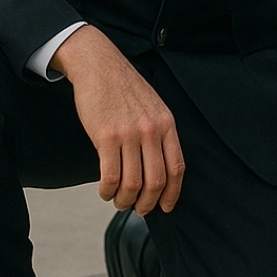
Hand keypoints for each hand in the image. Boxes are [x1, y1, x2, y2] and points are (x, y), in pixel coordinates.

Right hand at [51, 26, 183, 213]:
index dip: (172, 193)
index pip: (176, 168)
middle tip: (138, 210)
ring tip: (118, 201)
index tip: (166, 207)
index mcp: (166, 124)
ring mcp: (129, 134)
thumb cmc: (124, 87)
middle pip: (156, 181)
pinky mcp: (106, 136)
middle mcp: (151, 130)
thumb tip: (158, 167)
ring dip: (125, 200)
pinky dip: (108, 190)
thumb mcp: (153, 106)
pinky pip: (110, 175)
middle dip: (147, 203)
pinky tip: (105, 191)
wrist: (99, 65)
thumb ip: (159, 133)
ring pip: (132, 183)